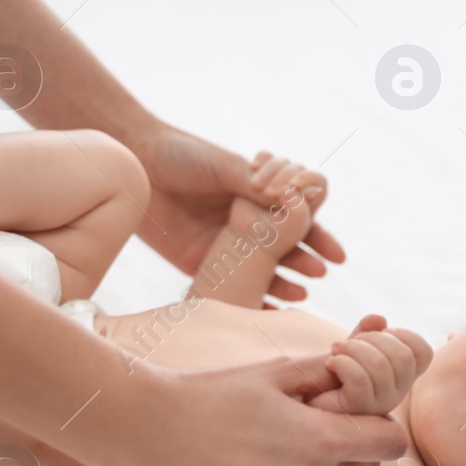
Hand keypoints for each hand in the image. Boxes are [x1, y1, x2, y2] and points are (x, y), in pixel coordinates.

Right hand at [110, 355, 408, 465]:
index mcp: (320, 438)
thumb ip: (325, 373)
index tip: (354, 414)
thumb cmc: (208, 393)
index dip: (378, 423)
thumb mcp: (273, 371)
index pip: (390, 440)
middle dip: (356, 448)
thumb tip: (362, 372)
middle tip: (322, 430)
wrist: (149, 430)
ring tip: (306, 460)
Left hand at [125, 125, 344, 301]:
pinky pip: (235, 286)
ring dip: (287, 279)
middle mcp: (249, 220)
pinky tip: (272, 308)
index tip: (329, 244)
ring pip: (266, 268)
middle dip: (308, 257)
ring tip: (302, 290)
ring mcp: (229, 244)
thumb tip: (287, 197)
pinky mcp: (204, 264)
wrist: (136, 169)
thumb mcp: (221, 164)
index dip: (315, 226)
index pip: (297, 212)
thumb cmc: (181, 156)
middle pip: (288, 243)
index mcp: (258, 193)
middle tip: (322, 270)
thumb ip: (252, 180)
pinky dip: (256, 299)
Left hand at [307, 315, 434, 416]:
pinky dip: (341, 363)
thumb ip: (367, 332)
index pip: (423, 352)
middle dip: (372, 339)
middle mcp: (396, 393)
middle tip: (348, 343)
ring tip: (336, 351)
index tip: (378, 334)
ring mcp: (379, 405)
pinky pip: (359, 379)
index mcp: (401, 376)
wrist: (308, 400)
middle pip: (403, 357)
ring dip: (352, 349)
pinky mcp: (357, 410)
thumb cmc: (333, 374)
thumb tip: (379, 319)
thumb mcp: (354, 348)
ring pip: (380, 366)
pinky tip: (330, 364)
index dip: (403, 335)